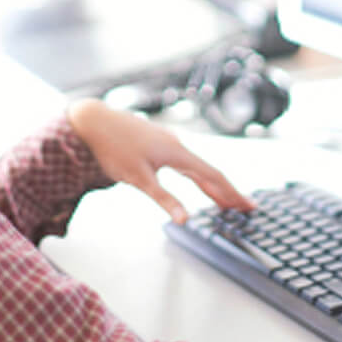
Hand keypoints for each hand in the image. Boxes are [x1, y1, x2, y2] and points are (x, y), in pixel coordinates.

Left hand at [67, 98, 255, 222]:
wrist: (93, 121)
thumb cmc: (113, 147)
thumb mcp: (138, 178)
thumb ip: (164, 199)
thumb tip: (184, 219)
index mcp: (177, 153)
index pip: (213, 176)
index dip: (231, 193)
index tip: (248, 205)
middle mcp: (177, 145)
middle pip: (208, 172)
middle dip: (227, 191)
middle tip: (244, 206)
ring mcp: (167, 143)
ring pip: (196, 167)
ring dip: (211, 184)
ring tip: (223, 200)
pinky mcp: (157, 143)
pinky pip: (185, 162)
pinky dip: (196, 175)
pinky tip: (194, 178)